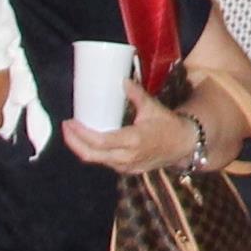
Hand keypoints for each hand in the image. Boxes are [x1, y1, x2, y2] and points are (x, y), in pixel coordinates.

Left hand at [63, 91, 207, 177]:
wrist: (184, 146)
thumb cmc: (169, 125)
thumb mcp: (152, 107)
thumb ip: (136, 94)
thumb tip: (122, 79)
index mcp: (132, 141)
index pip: (98, 142)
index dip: (80, 133)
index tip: (70, 121)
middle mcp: (126, 157)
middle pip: (91, 155)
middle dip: (73, 142)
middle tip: (66, 127)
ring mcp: (126, 167)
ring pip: (97, 160)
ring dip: (82, 147)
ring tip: (74, 132)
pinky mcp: (128, 170)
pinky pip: (106, 162)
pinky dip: (94, 152)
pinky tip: (90, 140)